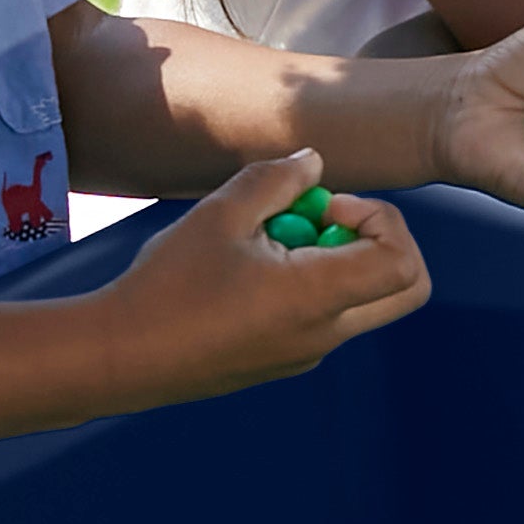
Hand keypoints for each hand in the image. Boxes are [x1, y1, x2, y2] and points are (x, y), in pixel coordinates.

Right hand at [103, 153, 431, 398]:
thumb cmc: (167, 286)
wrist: (120, 357)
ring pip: (363, 299)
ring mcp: (308, 353)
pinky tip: (249, 269)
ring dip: (336, 259)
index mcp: (317, 298)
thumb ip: (276, 180)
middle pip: (404, 288)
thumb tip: (314, 163)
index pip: (404, 262)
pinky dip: (311, 283)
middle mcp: (325, 333)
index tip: (327, 208)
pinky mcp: (286, 360)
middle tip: (320, 221)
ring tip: (268, 240)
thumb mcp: (220, 214)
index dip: (383, 220)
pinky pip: (326, 316)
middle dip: (378, 241)